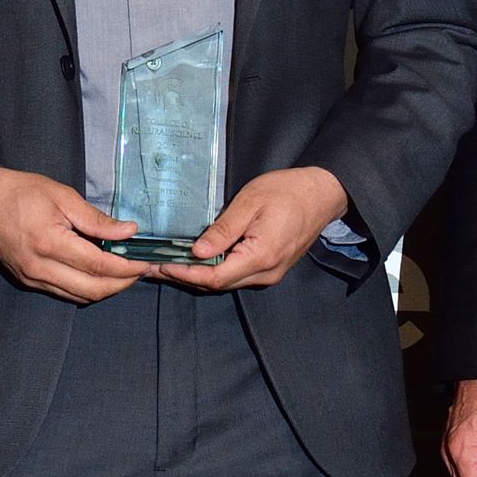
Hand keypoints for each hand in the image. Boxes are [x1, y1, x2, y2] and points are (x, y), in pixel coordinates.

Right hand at [0, 166, 141, 303]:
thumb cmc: (20, 191)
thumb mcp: (61, 195)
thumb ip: (96, 219)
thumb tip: (129, 232)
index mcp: (50, 243)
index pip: (99, 266)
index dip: (127, 268)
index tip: (146, 262)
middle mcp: (40, 268)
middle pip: (93, 290)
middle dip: (122, 284)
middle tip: (139, 270)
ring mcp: (32, 278)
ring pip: (80, 297)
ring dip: (105, 289)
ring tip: (123, 272)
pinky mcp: (27, 281)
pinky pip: (64, 293)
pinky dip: (86, 288)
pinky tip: (97, 273)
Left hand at [157, 166, 351, 291]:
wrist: (322, 194)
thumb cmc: (287, 192)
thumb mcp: (250, 203)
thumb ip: (223, 230)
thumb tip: (197, 252)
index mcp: (261, 257)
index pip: (215, 277)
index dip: (185, 274)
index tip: (160, 267)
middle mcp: (266, 273)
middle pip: (218, 284)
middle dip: (185, 277)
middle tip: (154, 266)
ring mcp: (270, 273)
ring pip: (227, 282)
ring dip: (198, 275)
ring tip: (169, 263)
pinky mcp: (271, 268)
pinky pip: (237, 275)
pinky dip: (214, 270)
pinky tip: (197, 260)